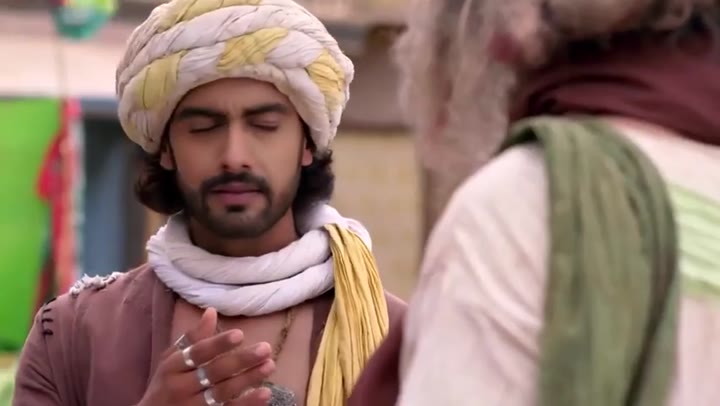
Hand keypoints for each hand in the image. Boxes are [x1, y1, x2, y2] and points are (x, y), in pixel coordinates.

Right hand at [138, 308, 274, 405]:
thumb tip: (211, 311)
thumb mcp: (172, 361)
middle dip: (240, 360)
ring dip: (247, 380)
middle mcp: (181, 387)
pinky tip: (264, 394)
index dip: (218, 344)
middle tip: (265, 349)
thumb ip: (193, 338)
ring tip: (269, 366)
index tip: (240, 334)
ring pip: (222, 393)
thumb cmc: (166, 386)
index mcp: (173, 367)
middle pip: (213, 372)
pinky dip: (246, 403)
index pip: (197, 353)